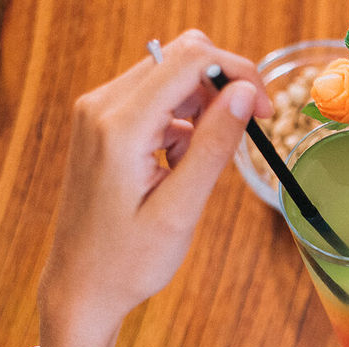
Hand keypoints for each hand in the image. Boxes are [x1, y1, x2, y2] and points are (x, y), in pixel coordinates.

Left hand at [36, 30, 269, 346]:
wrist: (81, 285)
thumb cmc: (128, 261)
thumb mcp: (181, 209)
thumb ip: (214, 147)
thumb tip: (246, 95)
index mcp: (119, 126)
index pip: (188, 60)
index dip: (238, 75)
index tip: (266, 110)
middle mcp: (101, 106)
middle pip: (178, 60)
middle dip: (222, 90)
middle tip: (245, 135)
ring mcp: (97, 112)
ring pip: (168, 79)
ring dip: (200, 112)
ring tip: (198, 170)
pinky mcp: (101, 124)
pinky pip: (153, 101)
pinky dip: (180, 124)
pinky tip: (179, 168)